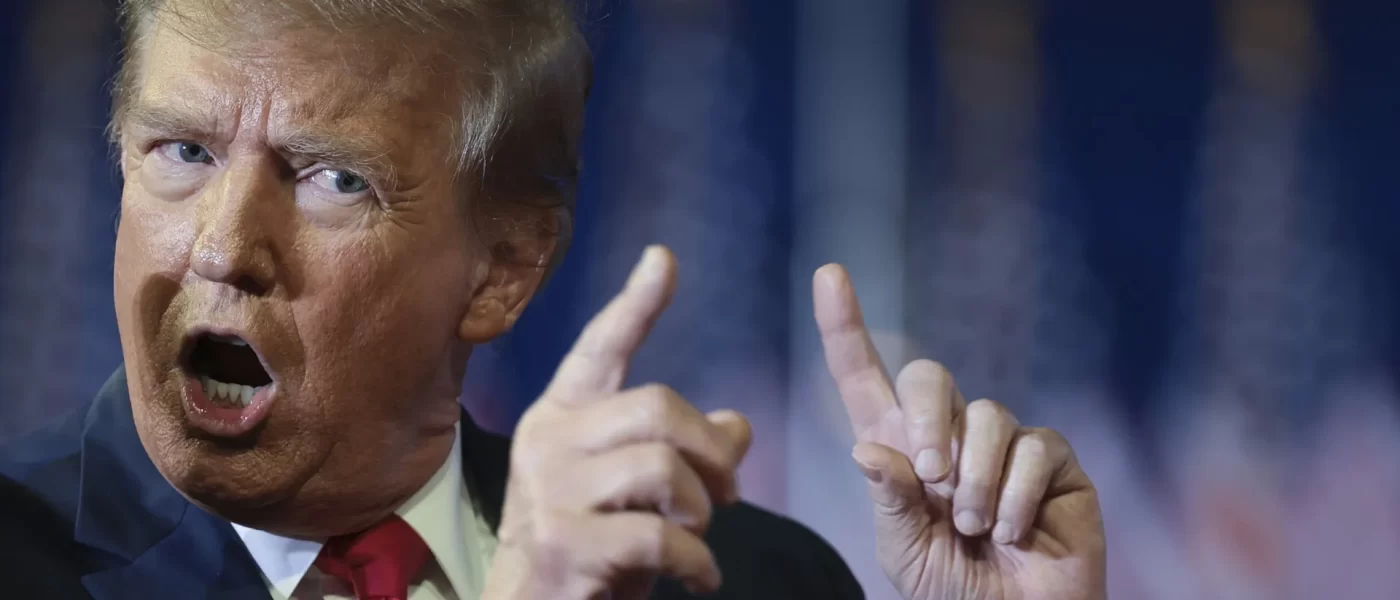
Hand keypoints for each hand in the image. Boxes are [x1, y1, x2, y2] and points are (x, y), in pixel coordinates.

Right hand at [483, 246, 752, 599]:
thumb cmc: (589, 550)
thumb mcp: (638, 495)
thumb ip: (682, 453)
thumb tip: (738, 424)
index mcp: (561, 416)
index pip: (600, 347)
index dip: (635, 304)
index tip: (663, 259)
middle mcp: (547, 441)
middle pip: (657, 407)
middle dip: (712, 451)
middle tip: (732, 494)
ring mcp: (549, 491)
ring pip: (661, 466)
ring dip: (704, 508)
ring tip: (703, 536)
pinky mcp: (562, 544)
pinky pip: (659, 535)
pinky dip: (697, 561)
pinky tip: (701, 578)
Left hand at [813, 265, 1105, 599]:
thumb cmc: (953, 590)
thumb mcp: (904, 551)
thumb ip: (889, 500)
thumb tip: (869, 450)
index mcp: (897, 449)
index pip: (864, 377)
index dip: (845, 326)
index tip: (829, 274)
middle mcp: (950, 434)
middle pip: (929, 376)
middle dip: (927, 419)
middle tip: (932, 478)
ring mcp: (1005, 442)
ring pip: (987, 415)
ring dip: (976, 480)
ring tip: (976, 529)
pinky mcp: (1054, 461)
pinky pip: (1034, 447)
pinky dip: (1016, 494)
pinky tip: (1014, 532)